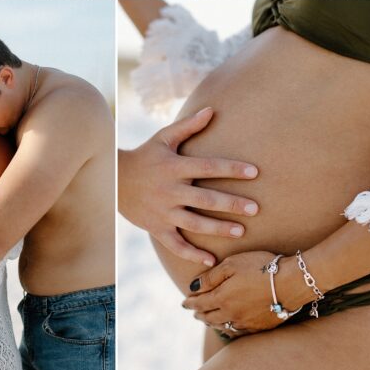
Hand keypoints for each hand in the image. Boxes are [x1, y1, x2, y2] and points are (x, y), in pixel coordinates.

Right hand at [118, 108, 258, 263]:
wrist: (114, 179)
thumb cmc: (145, 155)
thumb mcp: (164, 138)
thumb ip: (189, 126)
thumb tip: (212, 110)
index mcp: (175, 167)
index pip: (208, 167)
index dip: (231, 168)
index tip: (254, 172)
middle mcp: (171, 190)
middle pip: (206, 199)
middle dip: (231, 204)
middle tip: (255, 209)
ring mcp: (164, 211)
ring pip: (194, 223)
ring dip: (218, 228)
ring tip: (241, 231)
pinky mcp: (157, 228)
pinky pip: (176, 244)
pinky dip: (192, 253)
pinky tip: (211, 259)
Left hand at [183, 250, 303, 333]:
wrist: (290, 283)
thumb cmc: (260, 267)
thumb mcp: (232, 264)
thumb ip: (211, 277)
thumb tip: (192, 287)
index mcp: (222, 298)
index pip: (200, 303)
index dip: (190, 303)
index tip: (183, 303)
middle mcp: (231, 314)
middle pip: (209, 317)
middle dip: (199, 313)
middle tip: (193, 311)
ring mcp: (246, 323)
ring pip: (223, 326)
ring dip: (212, 322)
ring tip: (207, 319)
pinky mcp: (259, 327)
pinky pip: (238, 331)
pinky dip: (229, 328)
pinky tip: (229, 326)